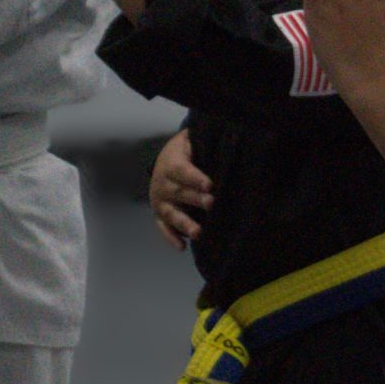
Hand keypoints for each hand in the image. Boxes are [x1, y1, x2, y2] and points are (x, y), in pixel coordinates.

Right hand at [148, 128, 211, 250]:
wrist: (165, 161)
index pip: (182, 171)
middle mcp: (162, 184)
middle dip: (195, 199)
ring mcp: (160, 201)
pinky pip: (163, 228)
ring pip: (171, 213)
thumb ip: (202, 141)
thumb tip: (224, 136)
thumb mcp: (190, 141)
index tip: (210, 184)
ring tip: (199, 233)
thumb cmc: (186, 152)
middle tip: (212, 203)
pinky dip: (170, 238)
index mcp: (171, 164)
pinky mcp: (160, 215)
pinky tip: (182, 247)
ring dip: (184, 223)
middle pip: (179, 193)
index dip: (195, 178)